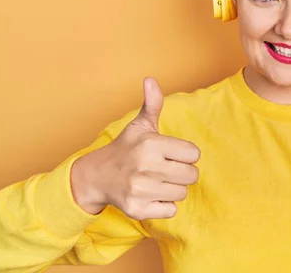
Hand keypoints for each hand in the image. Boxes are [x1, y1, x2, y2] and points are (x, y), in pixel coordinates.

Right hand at [71, 77, 199, 218]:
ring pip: (182, 193)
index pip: (194, 154)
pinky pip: (170, 210)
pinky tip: (151, 195)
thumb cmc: (126, 149)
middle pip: (192, 175)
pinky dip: (164, 205)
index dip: (185, 154)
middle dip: (182, 172)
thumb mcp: (140, 126)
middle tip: (165, 169)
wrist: (96, 177)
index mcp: (151, 144)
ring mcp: (141, 190)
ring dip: (173, 188)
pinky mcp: (138, 210)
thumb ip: (152, 104)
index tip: (171, 154)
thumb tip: (150, 80)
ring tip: (157, 181)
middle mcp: (146, 167)